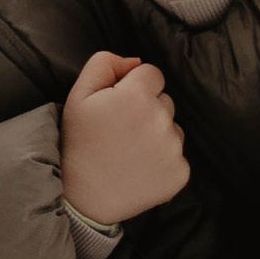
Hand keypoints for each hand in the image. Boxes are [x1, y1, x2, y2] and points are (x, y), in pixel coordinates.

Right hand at [60, 50, 189, 227]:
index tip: (119, 106)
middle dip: (147, 110)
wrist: (84, 197)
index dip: (135, 87)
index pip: (153, 74)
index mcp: (137, 95)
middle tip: (121, 131)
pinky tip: (140, 168)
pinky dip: (163, 161)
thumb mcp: (79, 94)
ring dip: (157, 135)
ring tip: (130, 151)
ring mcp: (173, 148)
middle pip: (165, 101)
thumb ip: (105, 64)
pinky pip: (178, 155)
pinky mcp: (180, 173)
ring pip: (173, 128)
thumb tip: (136, 61)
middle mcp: (161, 118)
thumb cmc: (79, 143)